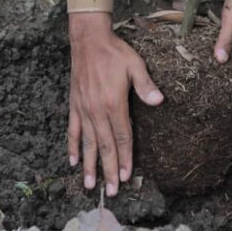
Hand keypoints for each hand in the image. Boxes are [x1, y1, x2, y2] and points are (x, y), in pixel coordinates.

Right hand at [68, 12, 162, 196]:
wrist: (88, 39)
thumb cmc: (114, 51)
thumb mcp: (135, 64)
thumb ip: (145, 84)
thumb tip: (158, 101)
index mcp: (114, 103)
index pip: (122, 137)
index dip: (124, 158)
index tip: (126, 177)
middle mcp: (97, 110)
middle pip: (105, 146)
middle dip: (109, 170)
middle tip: (110, 192)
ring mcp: (84, 109)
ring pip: (87, 142)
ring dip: (90, 165)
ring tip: (90, 185)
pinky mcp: (74, 104)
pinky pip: (72, 129)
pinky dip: (72, 146)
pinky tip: (73, 161)